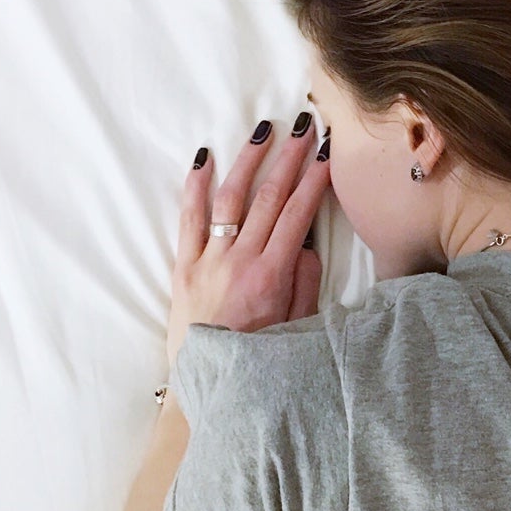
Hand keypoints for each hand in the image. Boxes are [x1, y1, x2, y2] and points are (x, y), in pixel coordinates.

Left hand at [167, 114, 329, 368]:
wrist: (207, 384)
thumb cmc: (257, 360)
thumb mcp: (296, 327)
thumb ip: (305, 283)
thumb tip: (309, 243)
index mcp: (272, 275)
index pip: (298, 214)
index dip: (314, 179)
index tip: (327, 152)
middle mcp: (239, 261)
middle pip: (269, 197)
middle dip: (289, 157)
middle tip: (303, 127)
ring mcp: (209, 260)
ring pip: (230, 199)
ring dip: (248, 161)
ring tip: (263, 131)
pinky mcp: (183, 266)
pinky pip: (189, 219)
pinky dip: (195, 186)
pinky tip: (205, 159)